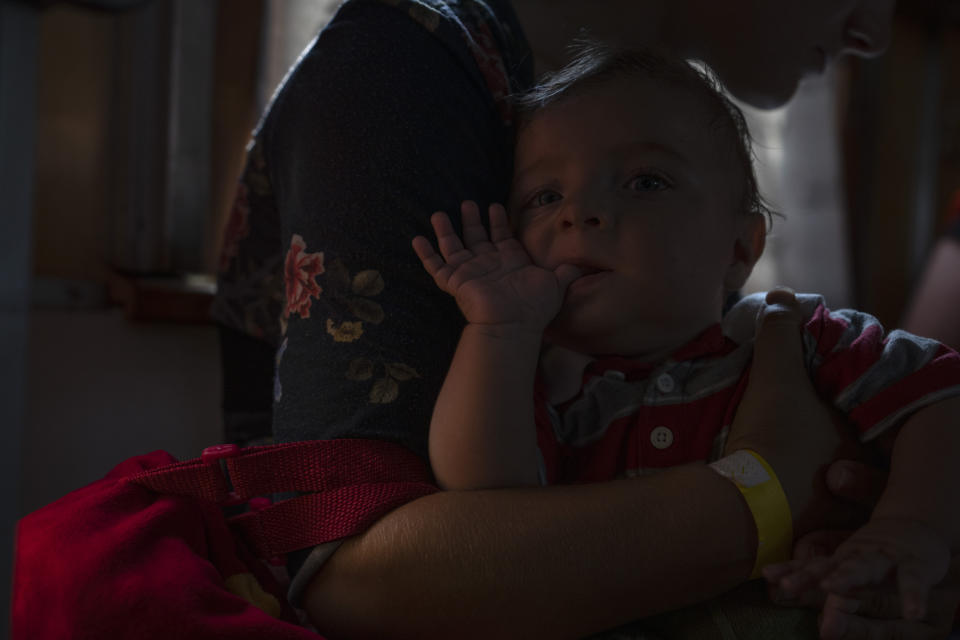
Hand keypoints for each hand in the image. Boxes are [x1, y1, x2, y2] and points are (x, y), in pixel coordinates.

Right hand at [412, 201, 581, 328]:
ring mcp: (469, 273)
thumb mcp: (557, 283)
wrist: (512, 323)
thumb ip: (568, 271)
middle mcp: (487, 264)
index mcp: (509, 262)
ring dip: (446, 230)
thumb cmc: (534, 306)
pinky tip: (416, 239)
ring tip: (438, 213)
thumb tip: (586, 263)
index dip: (497, 221)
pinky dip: (426, 254)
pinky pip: (435, 266)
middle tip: (467, 202)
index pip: (501, 236)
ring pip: (453, 247)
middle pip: (475, 237)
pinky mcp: (454, 282)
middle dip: (471, 220)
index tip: (495, 206)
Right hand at [724, 288, 853, 530]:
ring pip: (825, 496)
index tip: (819, 401)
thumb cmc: (773, 441)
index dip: (845, 410)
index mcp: (861, 449)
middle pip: (848, 462)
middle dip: (827, 448)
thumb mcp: (776, 377)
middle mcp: (855, 490)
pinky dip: (785, 507)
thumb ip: (780, 335)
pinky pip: (801, 521)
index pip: (866, 424)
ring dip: (806, 480)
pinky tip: (763, 492)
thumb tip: (782, 296)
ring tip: (778, 462)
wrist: (741, 510)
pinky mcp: (798, 542)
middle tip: (797, 434)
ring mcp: (829, 521)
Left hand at [767, 548, 959, 638]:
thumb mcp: (848, 564)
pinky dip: (913, 596)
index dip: (790, 570)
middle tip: (786, 587)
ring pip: (864, 567)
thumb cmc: (877, 554)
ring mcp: (885, 558)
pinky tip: (912, 613)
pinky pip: (913, 581)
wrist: (917, 528)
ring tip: (828, 587)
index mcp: (841, 559)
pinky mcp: (915, 565)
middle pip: (829, 567)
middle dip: (807, 577)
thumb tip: (791, 600)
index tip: (767, 574)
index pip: (811, 565)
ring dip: (846, 577)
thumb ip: (824, 577)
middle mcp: (858, 556)